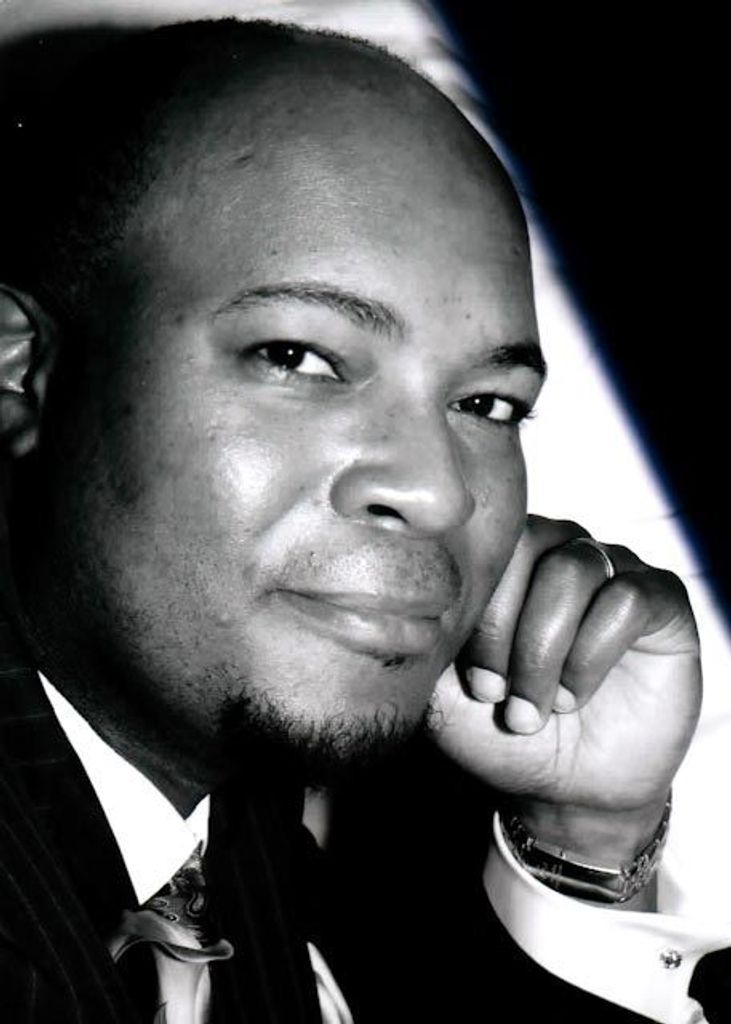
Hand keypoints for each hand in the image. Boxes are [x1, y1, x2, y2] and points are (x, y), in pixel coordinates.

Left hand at [430, 515, 700, 862]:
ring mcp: (612, 568)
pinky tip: (574, 696)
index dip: (476, 612)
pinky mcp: (660, 599)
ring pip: (575, 569)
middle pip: (529, 545)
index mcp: (504, 558)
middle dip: (506, 630)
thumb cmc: (501, 730)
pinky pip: (627, 597)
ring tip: (536, 706)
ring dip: (547, 648)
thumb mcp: (443, 691)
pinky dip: (592, 655)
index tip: (472, 682)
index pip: (484, 543)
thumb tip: (404, 603)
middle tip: (498, 694)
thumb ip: (426, 641)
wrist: (567, 786)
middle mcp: (558, 548)